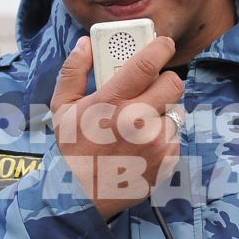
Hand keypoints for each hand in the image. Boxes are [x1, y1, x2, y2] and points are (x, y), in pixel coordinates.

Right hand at [49, 37, 184, 218]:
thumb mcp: (62, 107)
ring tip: (139, 124)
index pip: (148, 63)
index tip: (164, 44)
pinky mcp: (167, 158)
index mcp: (112, 102)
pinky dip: (163, 136)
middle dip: (164, 80)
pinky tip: (142, 144)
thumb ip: (74, 71)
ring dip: (162, 112)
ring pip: (175, 110)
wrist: (82, 195)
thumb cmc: (73, 148)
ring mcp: (156, 142)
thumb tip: (85, 44)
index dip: (161, 47)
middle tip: (151, 87)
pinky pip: (175, 135)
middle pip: (174, 83)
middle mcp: (137, 120)